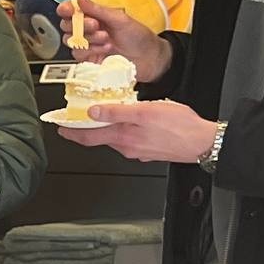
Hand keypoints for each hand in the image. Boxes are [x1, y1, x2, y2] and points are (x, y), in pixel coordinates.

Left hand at [57, 99, 216, 163]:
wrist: (204, 142)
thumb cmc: (180, 126)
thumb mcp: (145, 112)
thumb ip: (117, 112)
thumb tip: (93, 112)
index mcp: (123, 138)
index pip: (89, 137)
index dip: (72, 132)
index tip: (60, 127)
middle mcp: (128, 148)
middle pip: (99, 138)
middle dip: (85, 129)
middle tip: (74, 121)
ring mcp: (139, 151)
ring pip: (114, 139)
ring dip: (104, 129)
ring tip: (100, 115)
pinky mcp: (149, 150)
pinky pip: (128, 140)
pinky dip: (121, 131)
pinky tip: (126, 122)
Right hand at [59, 0, 172, 82]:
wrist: (150, 59)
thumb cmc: (139, 36)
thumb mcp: (120, 19)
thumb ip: (98, 9)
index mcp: (95, 15)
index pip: (71, 10)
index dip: (66, 9)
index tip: (69, 10)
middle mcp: (88, 30)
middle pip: (67, 25)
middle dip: (80, 24)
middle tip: (96, 25)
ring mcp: (88, 45)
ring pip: (71, 40)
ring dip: (89, 38)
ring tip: (107, 39)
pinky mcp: (89, 60)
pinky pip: (78, 54)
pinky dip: (91, 50)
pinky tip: (106, 49)